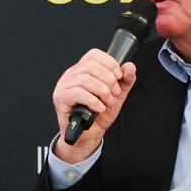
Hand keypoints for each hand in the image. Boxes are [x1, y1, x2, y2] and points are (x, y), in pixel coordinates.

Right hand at [51, 48, 136, 163]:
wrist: (88, 136)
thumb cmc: (98, 115)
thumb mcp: (116, 95)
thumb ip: (124, 81)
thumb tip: (129, 66)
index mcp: (82, 70)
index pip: (93, 55)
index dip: (109, 63)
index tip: (118, 76)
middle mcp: (71, 75)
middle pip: (91, 66)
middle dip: (109, 80)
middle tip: (114, 93)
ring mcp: (63, 86)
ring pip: (85, 79)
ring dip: (102, 92)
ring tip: (108, 102)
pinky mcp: (60, 99)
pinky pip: (78, 93)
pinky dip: (93, 101)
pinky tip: (99, 107)